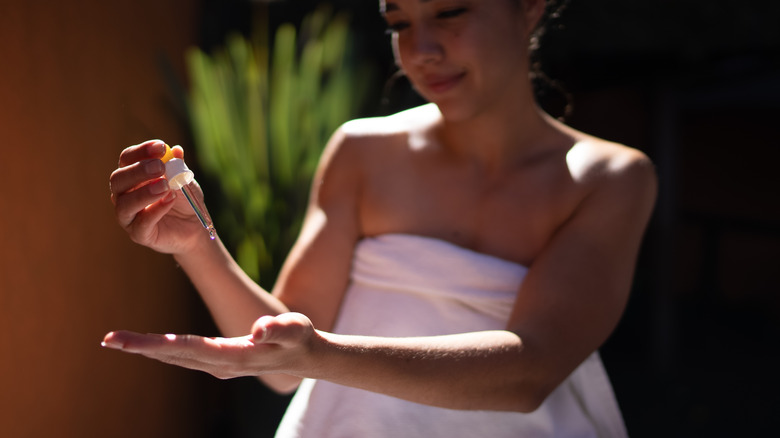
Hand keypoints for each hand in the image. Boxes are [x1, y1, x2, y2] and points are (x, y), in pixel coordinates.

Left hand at [101, 313, 316, 378]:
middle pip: (174, 355)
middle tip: (108, 339)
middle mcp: (221, 365)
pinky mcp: (220, 362)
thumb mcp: (295, 329)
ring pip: (176, 358)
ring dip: (148, 350)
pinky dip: (163, 351)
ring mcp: (219, 366)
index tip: (128, 341)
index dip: (155, 344)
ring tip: (119, 341)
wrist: (307, 358)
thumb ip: (277, 329)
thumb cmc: (301, 339)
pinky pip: (185, 357)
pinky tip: (150, 346)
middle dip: (140, 347)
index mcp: (233, 355)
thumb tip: (258, 330)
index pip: (187, 348)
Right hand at [109, 139, 204, 253]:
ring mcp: (128, 216)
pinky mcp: (139, 234)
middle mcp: (124, 195)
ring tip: (165, 186)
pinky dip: (156, 210)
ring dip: (144, 192)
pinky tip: (170, 199)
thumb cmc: (184, 200)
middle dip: (138, 171)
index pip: (127, 159)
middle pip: (118, 179)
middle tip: (160, 166)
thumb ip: (178, 167)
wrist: (194, 227)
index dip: (141, 151)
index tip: (160, 147)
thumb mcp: (184, 180)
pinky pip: (141, 223)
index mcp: (132, 177)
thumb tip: (176, 150)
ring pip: (124, 203)